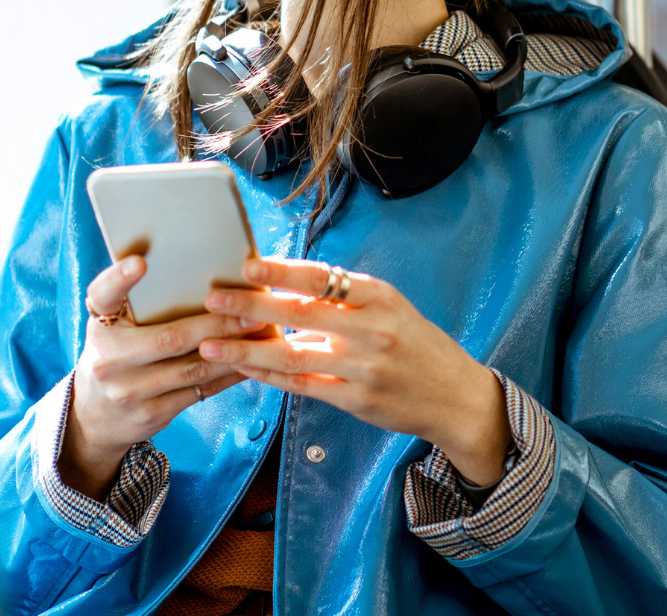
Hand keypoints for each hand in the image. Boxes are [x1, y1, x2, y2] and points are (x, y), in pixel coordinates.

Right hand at [60, 254, 258, 497]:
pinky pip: (199, 391)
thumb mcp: (113, 327)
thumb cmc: (117, 354)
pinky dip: (228, 375)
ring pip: (193, 368)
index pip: (102, 296)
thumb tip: (198, 271)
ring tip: (262, 332)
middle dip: (218, 323)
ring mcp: (129, 392)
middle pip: (170, 338)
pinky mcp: (150, 414)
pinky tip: (251, 361)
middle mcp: (108, 360)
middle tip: (253, 309)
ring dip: (233, 350)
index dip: (120, 278)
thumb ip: (137, 303)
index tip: (140, 261)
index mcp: (99, 326)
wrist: (95, 416)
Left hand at [200, 259, 512, 486]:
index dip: (284, 271)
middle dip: (253, 306)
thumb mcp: (391, 310)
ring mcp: (365, 368)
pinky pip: (303, 386)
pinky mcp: (357, 400)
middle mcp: (374, 330)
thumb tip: (285, 285)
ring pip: (295, 355)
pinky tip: (243, 368)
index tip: (248, 265)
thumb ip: (346, 299)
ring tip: (211, 343)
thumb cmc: (417, 346)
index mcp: (381, 298)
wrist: (455, 396)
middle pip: (303, 313)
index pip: (325, 277)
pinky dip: (269, 376)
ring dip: (248, 349)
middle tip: (213, 298)